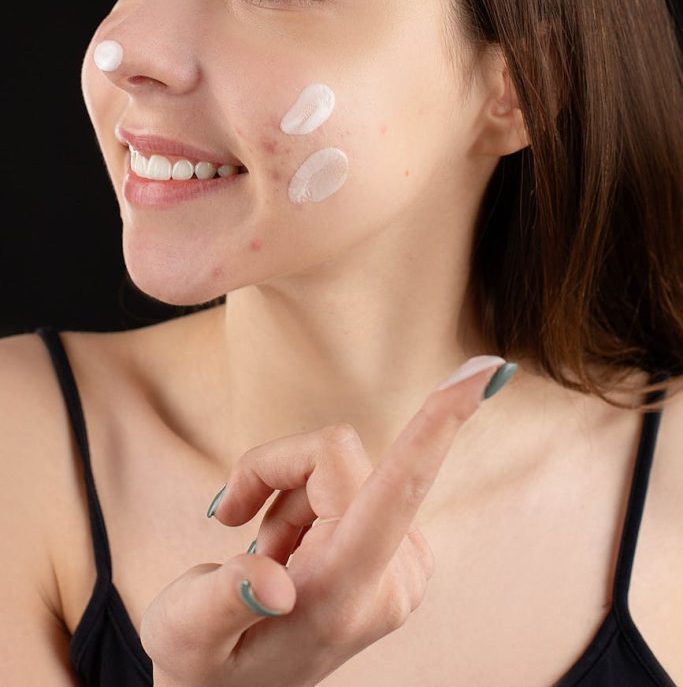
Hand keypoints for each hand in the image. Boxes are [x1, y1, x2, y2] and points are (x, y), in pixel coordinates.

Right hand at [140, 355, 515, 686]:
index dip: (438, 425)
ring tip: (267, 556)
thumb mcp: (184, 635)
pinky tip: (290, 552)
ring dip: (289, 497)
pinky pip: (352, 479)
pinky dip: (307, 502)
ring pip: (340, 464)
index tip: (487, 372)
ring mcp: (403, 566)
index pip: (400, 491)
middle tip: (234, 519)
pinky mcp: (401, 550)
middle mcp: (391, 578)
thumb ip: (223, 599)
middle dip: (277, 472)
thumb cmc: (203, 667)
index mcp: (345, 593)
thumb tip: (272, 578)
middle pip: (337, 458)